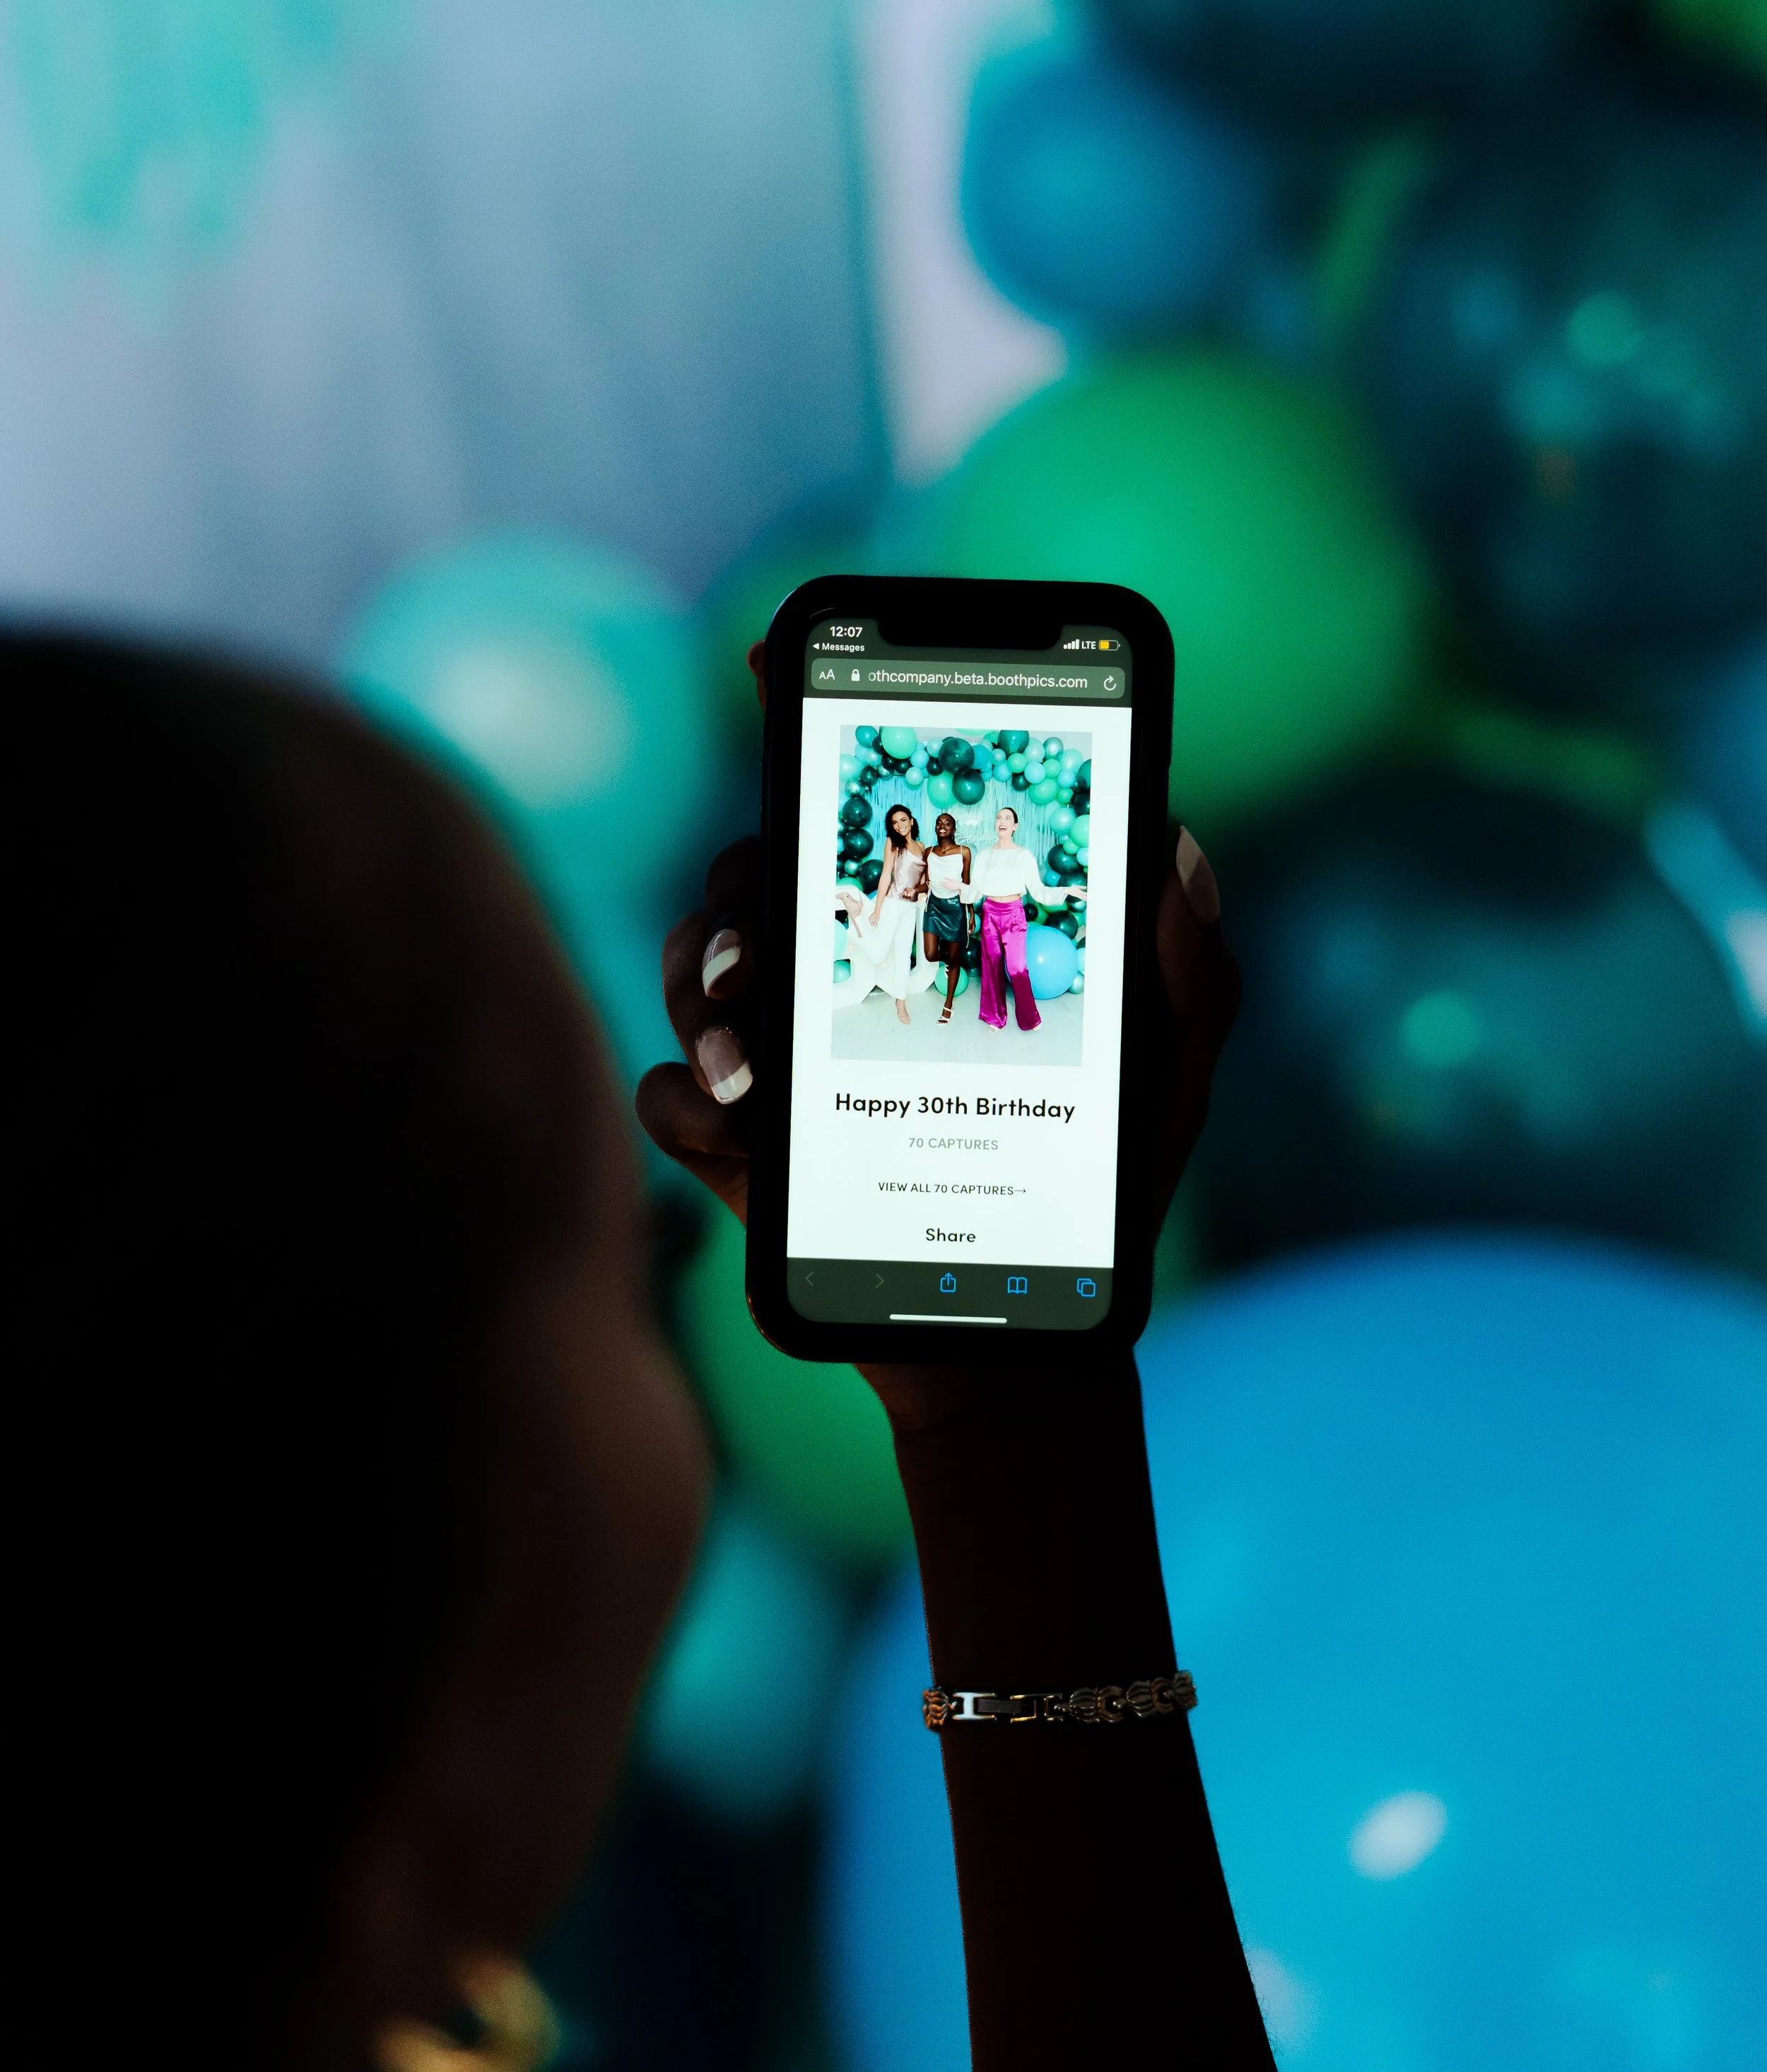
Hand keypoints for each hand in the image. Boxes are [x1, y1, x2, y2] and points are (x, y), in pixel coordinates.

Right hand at [635, 825, 1236, 1431]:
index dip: (804, 774)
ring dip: (696, 1000)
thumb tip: (1173, 839)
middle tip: (751, 962)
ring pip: (688, 977)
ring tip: (743, 1067)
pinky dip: (681, 1099)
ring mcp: (773, 1060)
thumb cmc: (1093, 1183)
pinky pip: (664, 1098)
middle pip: (744, 889)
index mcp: (918, 939)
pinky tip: (737, 1125)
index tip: (790, 742)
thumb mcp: (1164, 1077)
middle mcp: (829, 981)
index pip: (843, 833)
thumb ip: (1183, 967)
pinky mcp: (735, 1149)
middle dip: (730, 906)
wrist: (1026, 1329)